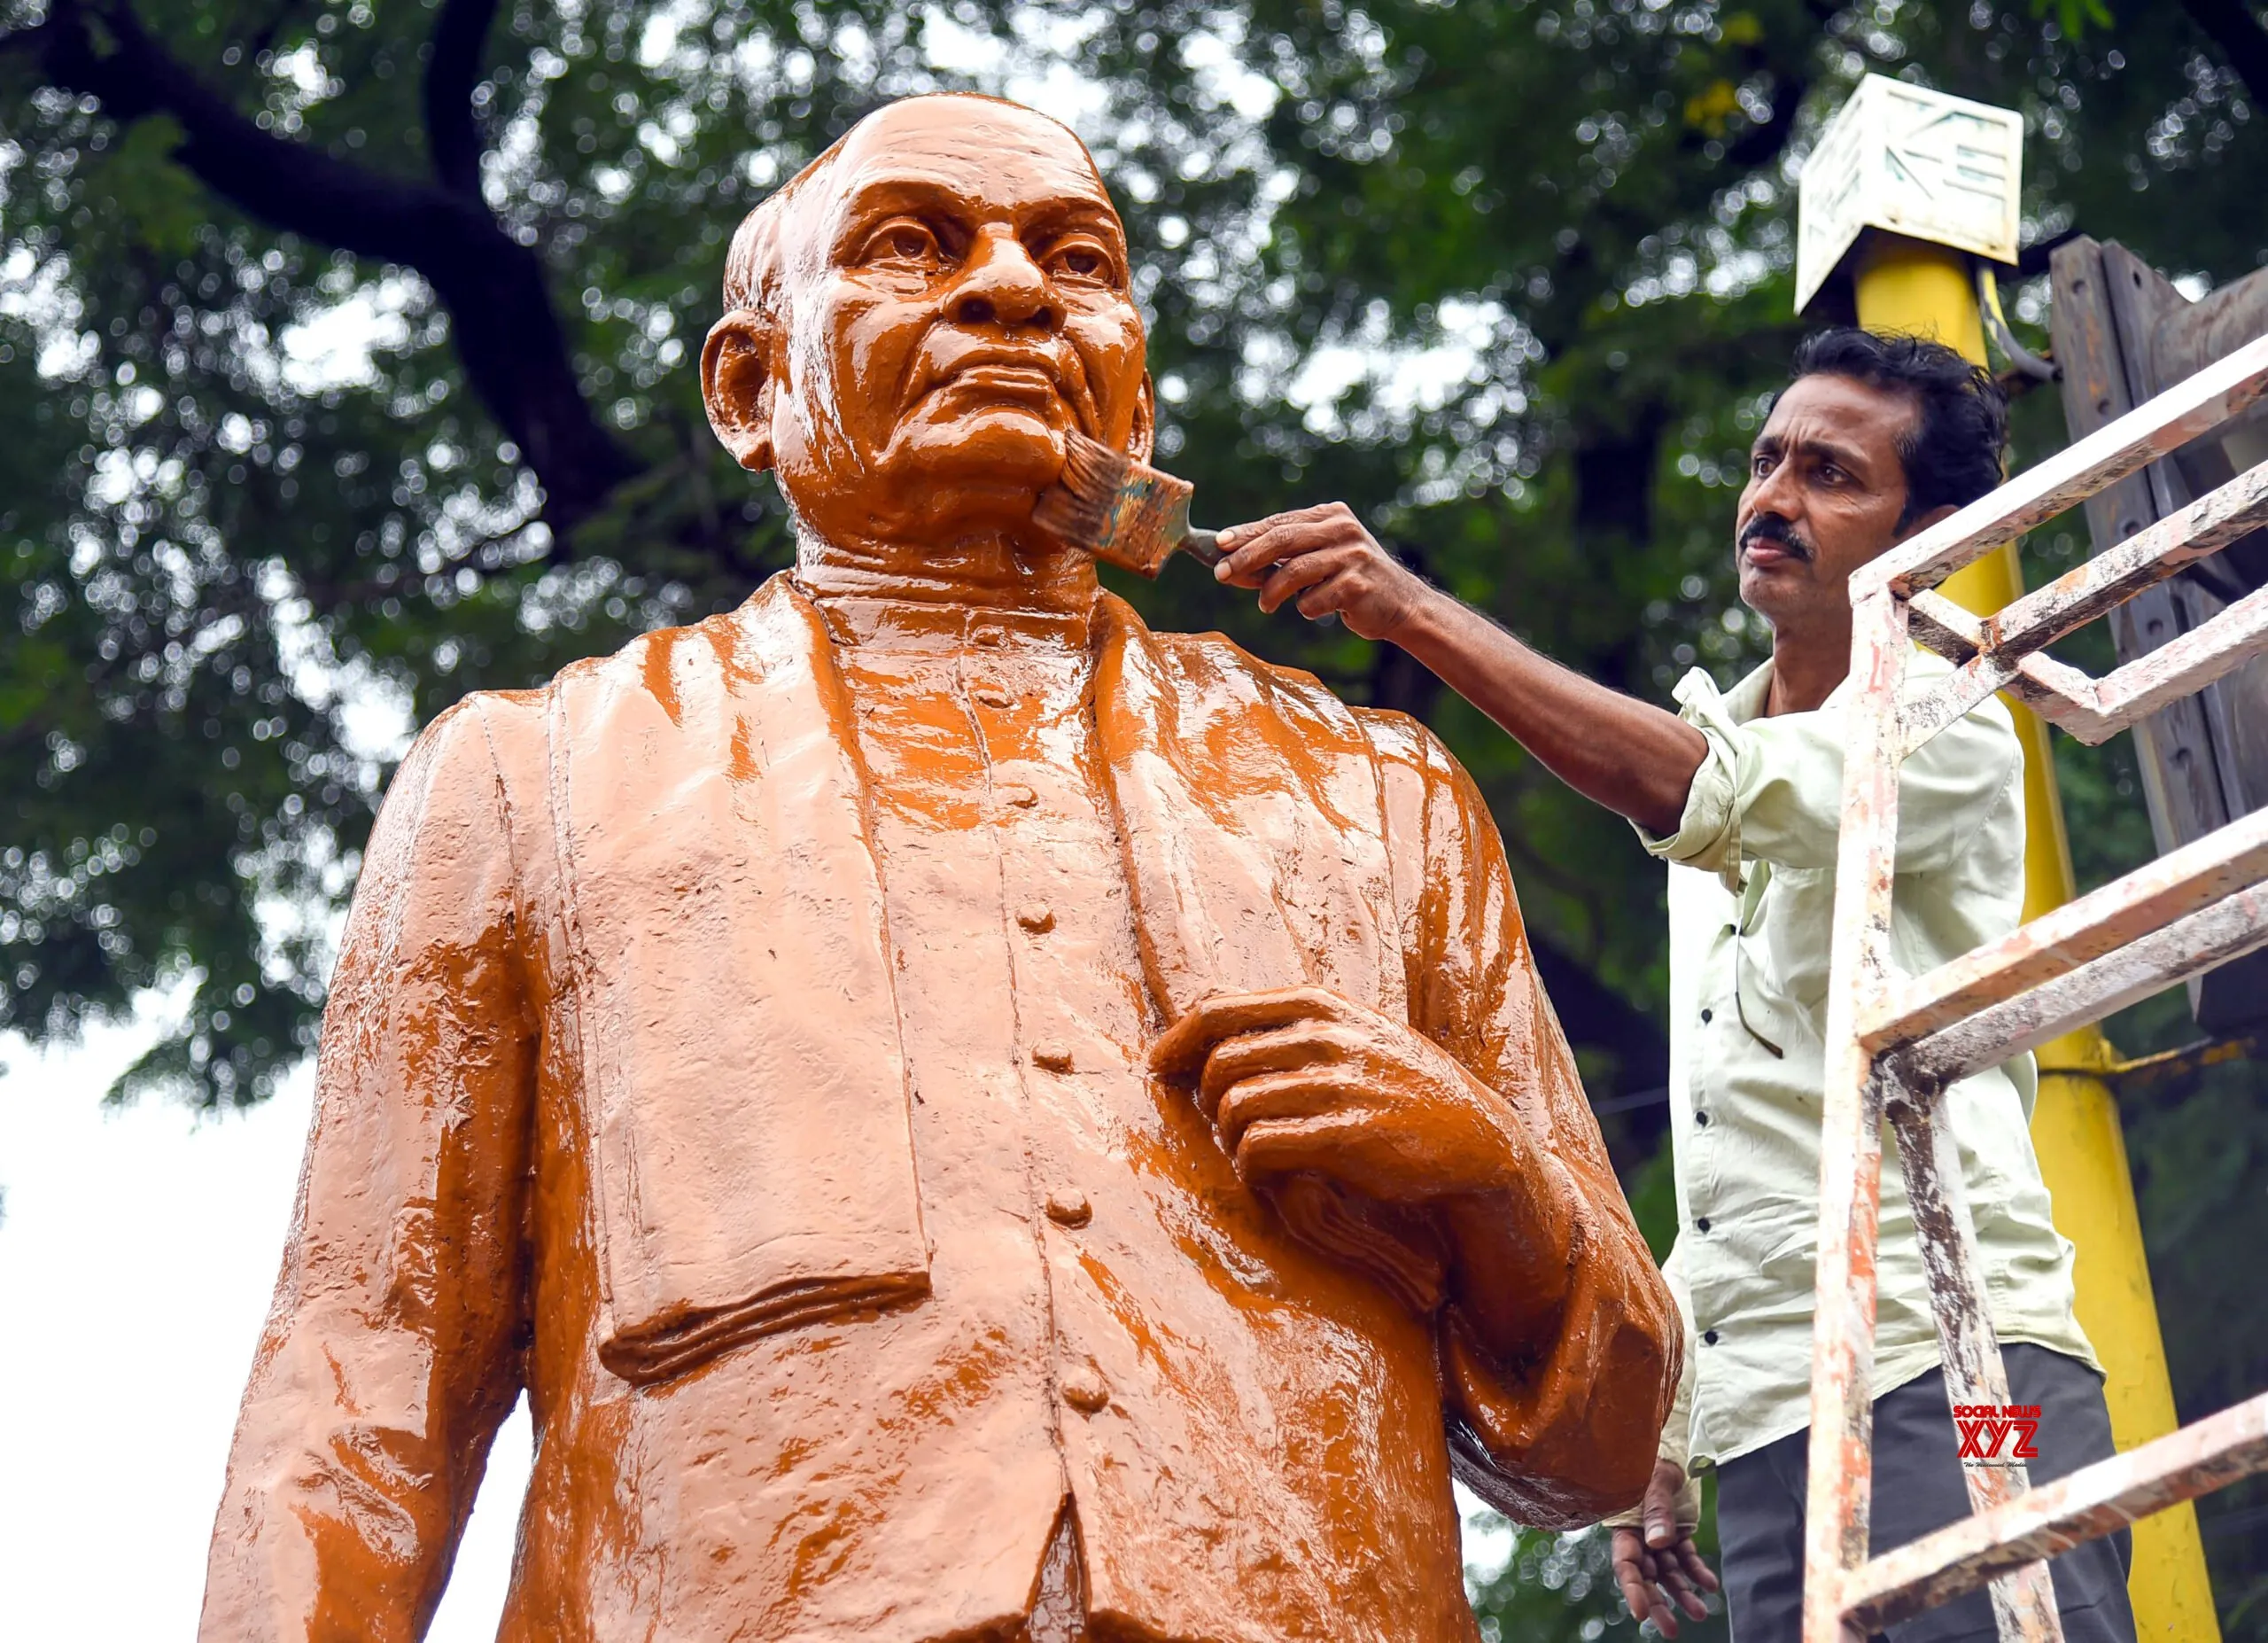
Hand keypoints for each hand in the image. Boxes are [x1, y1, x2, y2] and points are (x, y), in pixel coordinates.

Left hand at [1148, 987, 1526, 1203]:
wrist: (1476, 1141)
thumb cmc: (1404, 1088)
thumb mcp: (1356, 1031)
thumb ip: (1294, 1021)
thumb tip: (1211, 1017)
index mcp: (1319, 1004)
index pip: (1218, 1011)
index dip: (1177, 1043)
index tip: (1159, 1069)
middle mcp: (1325, 1036)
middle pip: (1218, 1064)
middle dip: (1209, 1102)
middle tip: (1227, 1127)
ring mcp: (1336, 1084)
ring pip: (1233, 1108)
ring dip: (1230, 1139)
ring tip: (1252, 1153)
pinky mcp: (1344, 1136)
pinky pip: (1259, 1148)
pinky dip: (1249, 1167)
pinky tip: (1267, 1175)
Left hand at [1212, 503, 1432, 640]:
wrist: (1401, 605)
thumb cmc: (1349, 581)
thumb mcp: (1318, 560)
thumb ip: (1281, 559)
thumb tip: (1229, 565)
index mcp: (1330, 515)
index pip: (1279, 523)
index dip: (1246, 534)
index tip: (1219, 545)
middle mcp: (1342, 529)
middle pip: (1282, 540)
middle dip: (1247, 557)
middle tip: (1222, 574)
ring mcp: (1352, 555)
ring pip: (1294, 571)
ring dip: (1272, 592)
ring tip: (1265, 605)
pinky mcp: (1357, 584)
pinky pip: (1313, 600)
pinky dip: (1306, 608)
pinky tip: (1318, 608)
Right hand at [1611, 1460, 1718, 1637]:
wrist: (1673, 1447)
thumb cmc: (1655, 1460)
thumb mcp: (1655, 1481)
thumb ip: (1657, 1512)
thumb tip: (1658, 1544)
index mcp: (1625, 1527)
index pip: (1625, 1564)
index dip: (1631, 1589)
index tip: (1640, 1613)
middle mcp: (1640, 1538)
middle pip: (1646, 1577)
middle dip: (1657, 1604)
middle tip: (1670, 1631)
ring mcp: (1659, 1538)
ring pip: (1668, 1574)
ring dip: (1682, 1593)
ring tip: (1699, 1613)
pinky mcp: (1679, 1535)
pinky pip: (1687, 1559)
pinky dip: (1698, 1572)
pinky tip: (1710, 1586)